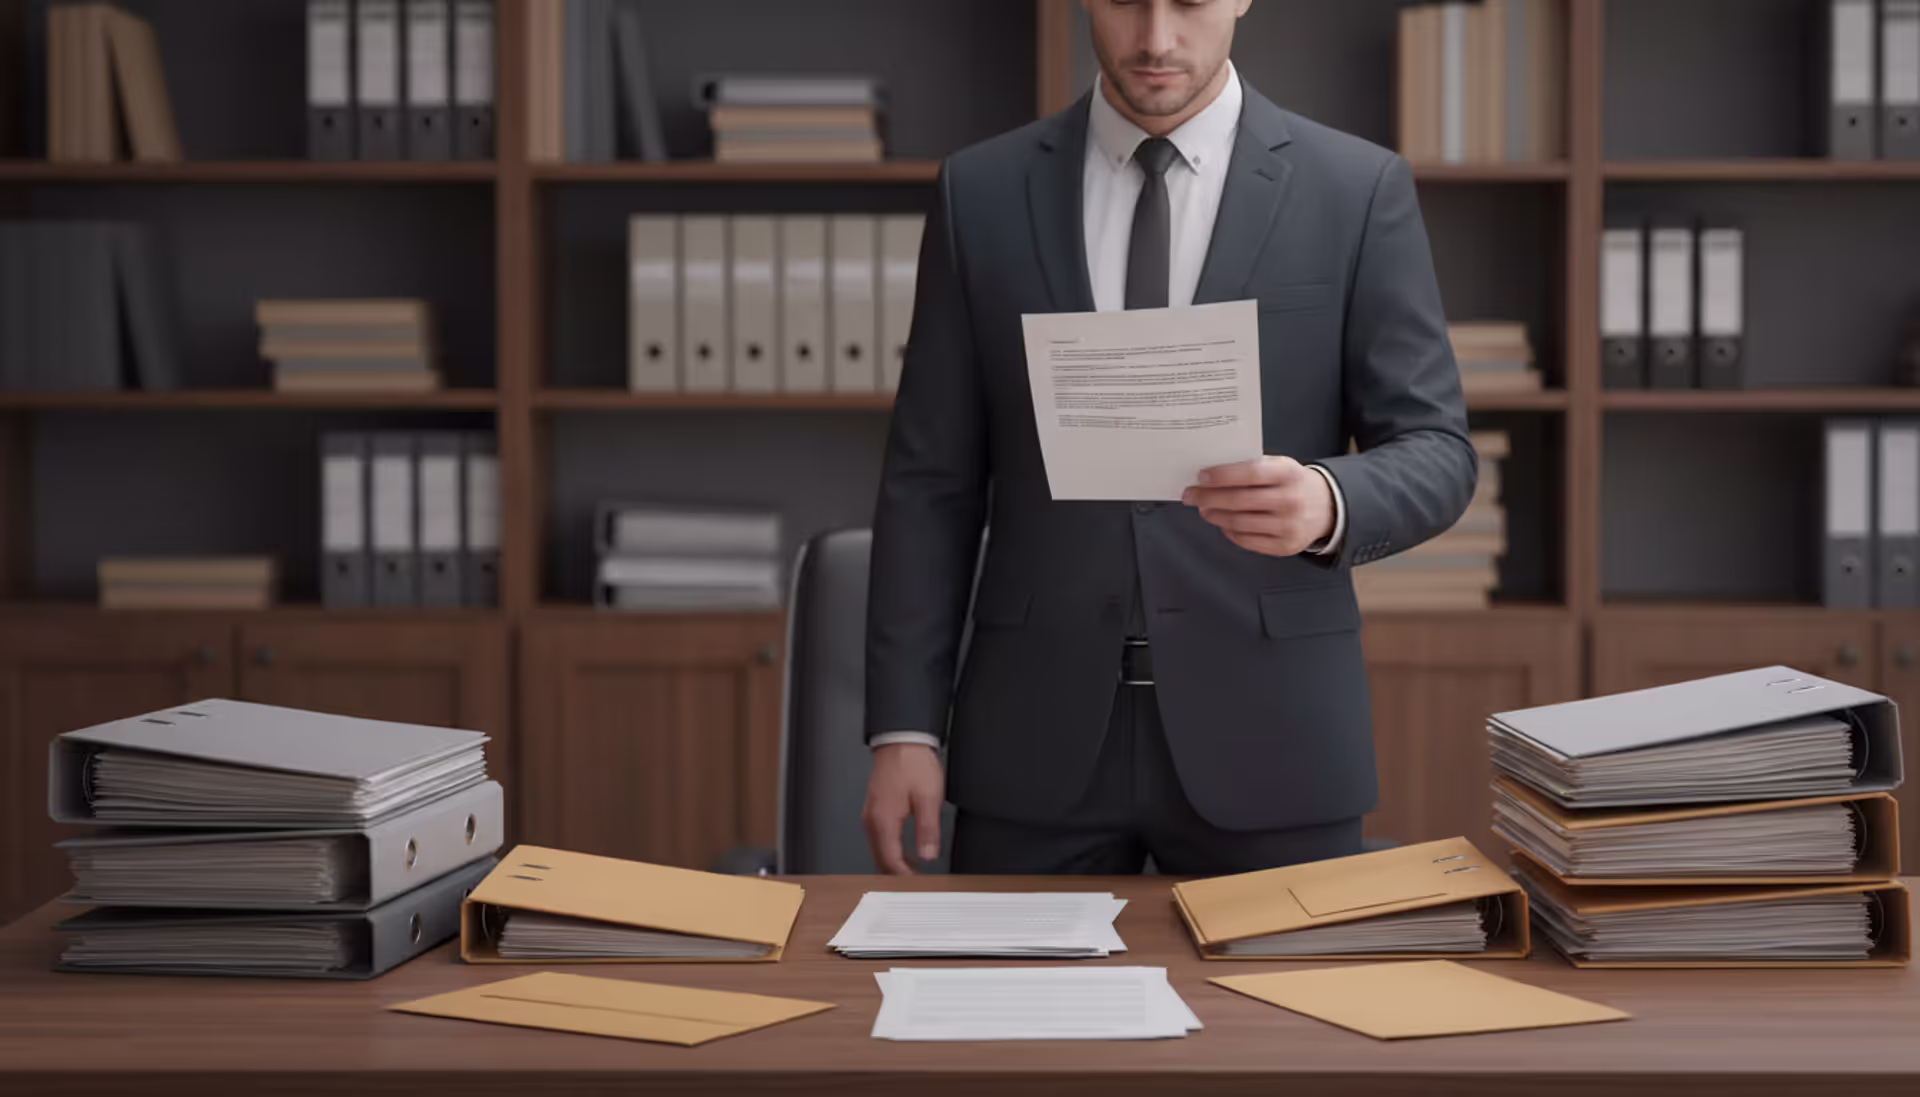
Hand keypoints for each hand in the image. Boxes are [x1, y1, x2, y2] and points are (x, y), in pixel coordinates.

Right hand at [862, 743, 945, 874]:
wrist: (901, 740)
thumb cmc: (912, 763)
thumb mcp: (928, 798)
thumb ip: (927, 830)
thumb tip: (927, 855)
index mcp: (883, 821)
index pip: (890, 861)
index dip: (905, 878)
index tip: (920, 885)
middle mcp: (872, 820)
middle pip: (881, 860)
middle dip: (898, 875)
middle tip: (918, 884)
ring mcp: (871, 815)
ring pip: (879, 850)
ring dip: (895, 863)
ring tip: (916, 872)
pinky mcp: (875, 809)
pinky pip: (880, 838)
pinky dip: (891, 850)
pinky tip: (906, 851)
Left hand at [1182, 455, 1334, 557]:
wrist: (1327, 508)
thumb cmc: (1294, 484)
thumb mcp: (1281, 466)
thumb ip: (1253, 467)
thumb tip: (1212, 472)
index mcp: (1289, 474)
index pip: (1250, 473)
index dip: (1222, 475)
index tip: (1201, 476)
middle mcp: (1290, 501)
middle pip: (1239, 500)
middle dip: (1208, 497)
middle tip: (1190, 495)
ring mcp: (1288, 526)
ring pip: (1240, 522)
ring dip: (1215, 515)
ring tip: (1204, 509)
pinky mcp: (1284, 546)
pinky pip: (1247, 540)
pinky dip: (1229, 531)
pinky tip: (1222, 523)